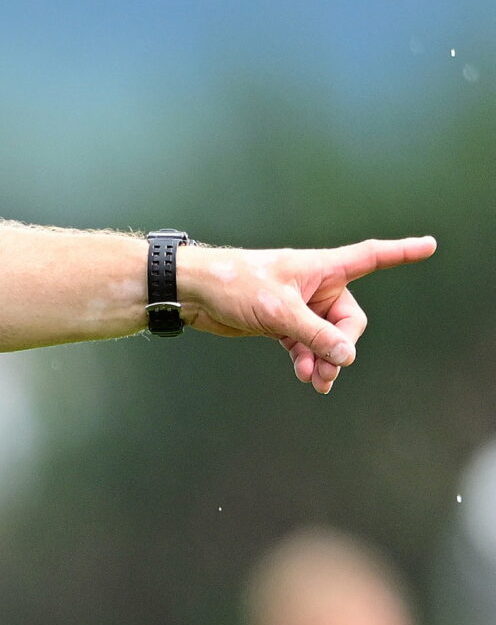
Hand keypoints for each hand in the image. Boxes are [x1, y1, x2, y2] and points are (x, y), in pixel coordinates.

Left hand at [177, 237, 436, 393]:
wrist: (194, 293)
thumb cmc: (235, 285)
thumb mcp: (280, 311)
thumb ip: (316, 335)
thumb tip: (347, 356)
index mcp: (322, 267)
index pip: (372, 256)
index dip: (402, 252)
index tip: (431, 245)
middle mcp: (316, 285)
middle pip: (349, 319)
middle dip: (341, 345)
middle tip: (329, 369)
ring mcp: (300, 306)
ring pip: (328, 337)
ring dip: (325, 359)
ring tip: (316, 380)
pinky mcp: (282, 323)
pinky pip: (306, 345)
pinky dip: (308, 360)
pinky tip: (306, 375)